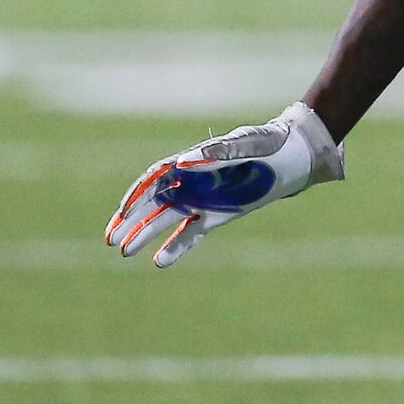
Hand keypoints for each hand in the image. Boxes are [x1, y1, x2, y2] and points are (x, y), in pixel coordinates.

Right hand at [105, 103, 344, 269]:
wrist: (292, 156)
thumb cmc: (267, 141)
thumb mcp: (247, 141)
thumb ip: (219, 150)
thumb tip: (184, 160)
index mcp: (192, 160)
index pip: (154, 179)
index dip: (136, 194)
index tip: (122, 211)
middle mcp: (190, 181)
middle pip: (153, 203)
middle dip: (131, 221)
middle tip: (110, 239)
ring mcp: (202, 200)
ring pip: (165, 220)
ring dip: (144, 235)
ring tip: (124, 251)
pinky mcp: (216, 216)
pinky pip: (190, 234)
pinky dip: (176, 247)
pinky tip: (159, 262)